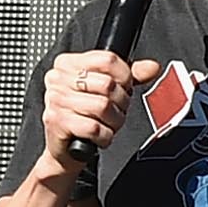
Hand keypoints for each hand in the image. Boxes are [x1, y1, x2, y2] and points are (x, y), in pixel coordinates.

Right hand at [38, 50, 163, 170]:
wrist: (66, 147)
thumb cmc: (85, 114)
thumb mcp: (107, 89)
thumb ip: (130, 75)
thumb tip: (152, 67)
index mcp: (67, 64)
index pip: (107, 59)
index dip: (125, 76)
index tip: (124, 86)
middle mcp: (57, 79)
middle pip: (107, 84)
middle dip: (121, 102)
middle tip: (116, 109)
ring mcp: (55, 100)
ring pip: (103, 106)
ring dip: (115, 120)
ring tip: (108, 123)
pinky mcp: (56, 122)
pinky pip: (94, 128)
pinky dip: (105, 136)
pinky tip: (100, 135)